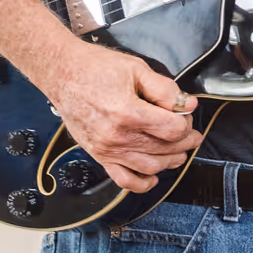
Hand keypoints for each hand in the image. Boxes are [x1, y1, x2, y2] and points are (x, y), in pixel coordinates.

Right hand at [43, 42, 201, 191]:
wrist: (62, 73)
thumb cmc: (96, 69)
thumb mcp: (137, 69)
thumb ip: (166, 89)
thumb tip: (188, 105)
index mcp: (128, 113)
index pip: (173, 130)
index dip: (186, 123)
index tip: (185, 114)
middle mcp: (117, 136)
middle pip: (165, 150)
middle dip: (185, 142)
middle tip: (190, 133)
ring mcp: (107, 149)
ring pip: (150, 167)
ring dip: (170, 161)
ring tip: (178, 150)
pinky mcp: (98, 155)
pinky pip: (123, 180)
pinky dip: (142, 183)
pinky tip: (153, 175)